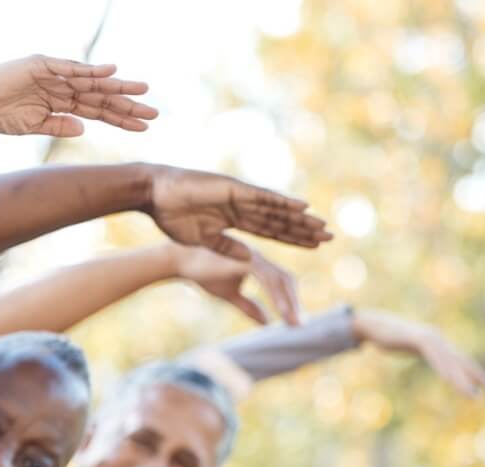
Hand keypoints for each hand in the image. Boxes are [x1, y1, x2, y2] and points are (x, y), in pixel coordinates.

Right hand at [0, 56, 157, 136]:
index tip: (143, 127)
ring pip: (92, 82)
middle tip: (154, 112)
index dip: (120, 119)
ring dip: (117, 87)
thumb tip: (84, 128)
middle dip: (127, 105)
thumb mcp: (32, 127)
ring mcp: (53, 75)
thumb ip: (58, 126)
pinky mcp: (41, 65)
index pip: (97, 111)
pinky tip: (112, 72)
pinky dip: (90, 70)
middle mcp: (62, 87)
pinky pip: (70, 68)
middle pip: (101, 97)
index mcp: (61, 103)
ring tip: (142, 91)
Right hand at [146, 166, 331, 261]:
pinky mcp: (235, 189)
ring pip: (277, 209)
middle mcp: (242, 207)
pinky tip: (303, 208)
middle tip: (329, 237)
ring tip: (322, 226)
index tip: (312, 246)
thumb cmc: (172, 217)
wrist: (155, 197)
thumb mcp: (203, 241)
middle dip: (303, 230)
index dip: (292, 238)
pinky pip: (265, 197)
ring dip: (300, 218)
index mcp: (234, 220)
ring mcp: (241, 197)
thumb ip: (226, 249)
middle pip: (280, 221)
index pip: (270, 230)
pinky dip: (284, 203)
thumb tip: (247, 259)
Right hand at [173, 245, 301, 324]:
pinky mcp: (245, 259)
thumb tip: (267, 323)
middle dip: (295, 303)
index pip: (281, 282)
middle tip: (299, 326)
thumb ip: (249, 307)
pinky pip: (267, 278)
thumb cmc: (204, 274)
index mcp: (258, 264)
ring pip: (280, 279)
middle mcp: (259, 258)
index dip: (291, 301)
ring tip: (293, 323)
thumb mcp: (231, 295)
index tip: (295, 321)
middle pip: (286, 280)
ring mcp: (253, 257)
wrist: (180, 260)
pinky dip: (276, 295)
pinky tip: (280, 311)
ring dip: (289, 302)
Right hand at [351, 309, 484, 395]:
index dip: (471, 369)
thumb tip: (422, 351)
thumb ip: (417, 347)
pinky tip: (449, 379)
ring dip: (460, 377)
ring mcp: (429, 337)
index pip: (457, 357)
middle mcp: (436, 338)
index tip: (484, 382)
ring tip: (469, 392)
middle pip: (458, 359)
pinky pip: (435, 356)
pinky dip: (443, 368)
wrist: (374, 325)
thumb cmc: (389, 336)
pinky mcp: (419, 339)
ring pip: (448, 360)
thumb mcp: (407, 345)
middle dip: (472, 374)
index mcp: (436, 341)